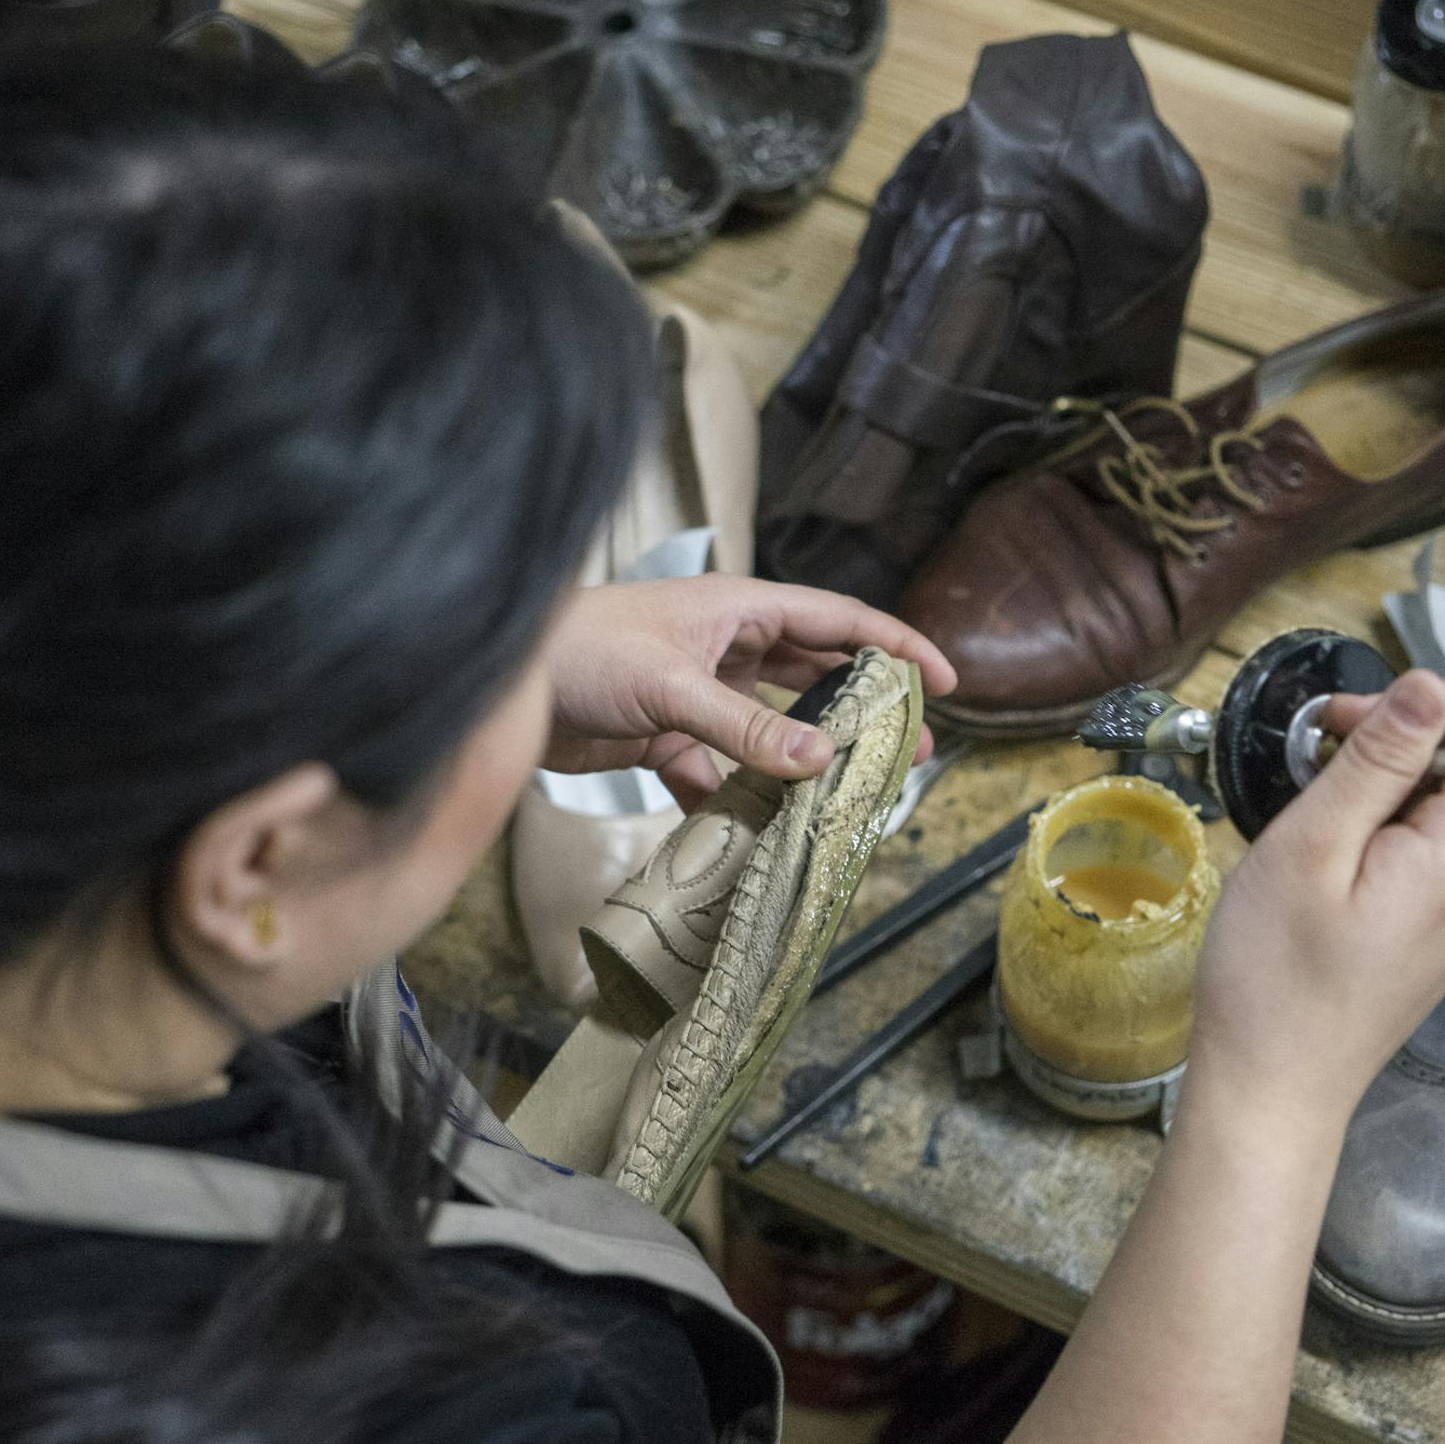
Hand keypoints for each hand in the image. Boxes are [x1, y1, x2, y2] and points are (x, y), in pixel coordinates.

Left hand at [540, 575, 956, 807]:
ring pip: (767, 731)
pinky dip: (733, 802)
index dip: (895, 645)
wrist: (500, 683)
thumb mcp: (672, 687)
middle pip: (813, 677)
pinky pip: (714, 774)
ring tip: (844, 801)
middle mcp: (722, 646)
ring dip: (800, 764)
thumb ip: (747, 727)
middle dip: (862, 713)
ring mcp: (694, 693)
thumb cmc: (579, 651)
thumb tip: (824, 760)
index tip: (944, 681)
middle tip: (910, 754)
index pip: (836, 620)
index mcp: (736, 608)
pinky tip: (752, 835)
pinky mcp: (661, 736)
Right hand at [1190, 671, 1444, 1130]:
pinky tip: (1319, 850)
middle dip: (1402, 736)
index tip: (1362, 713)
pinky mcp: (1429, 936)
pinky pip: (1425, 855)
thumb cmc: (1277, 972)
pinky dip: (1379, 827)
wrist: (1274, 1085)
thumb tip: (1424, 687)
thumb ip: (1374, 765)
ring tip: (1306, 798)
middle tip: (1312, 746)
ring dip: (1384, 782)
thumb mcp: (1311, 848)